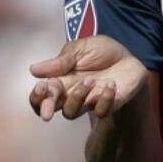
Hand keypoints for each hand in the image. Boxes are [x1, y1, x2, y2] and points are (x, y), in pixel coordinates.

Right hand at [29, 35, 149, 120]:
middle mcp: (71, 93)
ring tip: (90, 80)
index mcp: (61, 79)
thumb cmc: (102, 52)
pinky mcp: (108, 105)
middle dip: (46, 108)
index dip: (38, 95)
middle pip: (49, 109)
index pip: (42, 93)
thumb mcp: (80, 48)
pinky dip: (105, 99)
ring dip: (78, 97)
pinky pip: (101, 111)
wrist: (128, 56)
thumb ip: (61, 60)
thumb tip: (33, 70)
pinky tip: (112, 84)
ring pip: (71, 112)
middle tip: (48, 110)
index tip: (42, 86)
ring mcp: (89, 101)